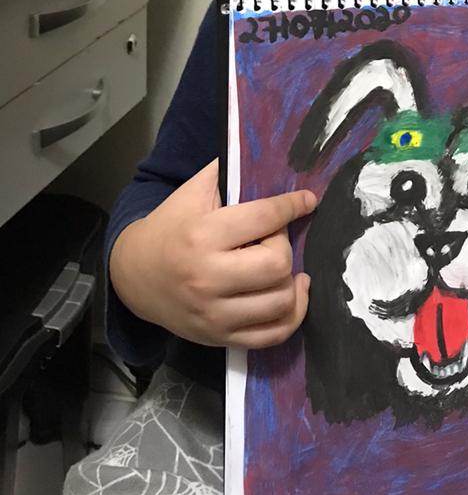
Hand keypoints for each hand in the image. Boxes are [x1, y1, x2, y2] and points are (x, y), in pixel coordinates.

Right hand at [110, 159, 316, 349]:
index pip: (264, 219)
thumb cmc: (170, 227)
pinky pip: (274, 335)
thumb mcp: (192, 192)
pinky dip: (293, 314)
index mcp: (202, 236)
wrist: (133, 276)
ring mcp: (214, 314)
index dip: (293, 206)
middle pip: (277, 263)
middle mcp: (207, 278)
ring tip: (281, 265)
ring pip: (281, 301)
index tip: (307, 200)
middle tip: (272, 239)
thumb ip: (227, 172)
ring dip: (291, 280)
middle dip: (283, 245)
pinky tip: (291, 292)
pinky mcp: (220, 337)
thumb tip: (265, 157)